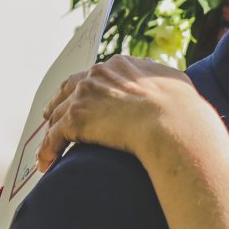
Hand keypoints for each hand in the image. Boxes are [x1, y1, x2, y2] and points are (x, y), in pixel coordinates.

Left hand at [35, 55, 209, 173]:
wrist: (172, 123)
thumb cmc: (182, 109)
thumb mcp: (175, 83)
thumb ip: (163, 80)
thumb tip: (168, 85)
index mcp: (121, 65)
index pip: (95, 74)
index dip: (86, 87)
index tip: (82, 96)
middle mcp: (98, 75)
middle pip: (69, 89)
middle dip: (58, 102)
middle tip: (51, 115)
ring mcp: (84, 96)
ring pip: (58, 114)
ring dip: (52, 131)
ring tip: (48, 148)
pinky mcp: (75, 120)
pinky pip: (54, 137)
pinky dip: (47, 151)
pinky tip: (46, 164)